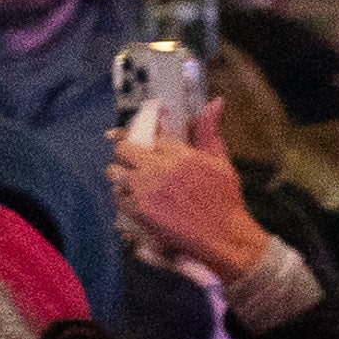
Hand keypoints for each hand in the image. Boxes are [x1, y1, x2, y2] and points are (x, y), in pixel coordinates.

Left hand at [111, 130, 273, 286]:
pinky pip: (118, 196)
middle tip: (132, 158)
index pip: (150, 132)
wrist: (223, 237)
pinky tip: (137, 199)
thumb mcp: (220, 162)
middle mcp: (159, 169)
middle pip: (123, 149)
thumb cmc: (224, 198)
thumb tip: (215, 101)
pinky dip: (124, 196)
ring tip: (134, 180)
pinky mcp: (138, 210)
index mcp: (180, 154)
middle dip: (125, 152)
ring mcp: (145, 190)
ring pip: (114, 172)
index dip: (141, 130)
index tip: (134, 131)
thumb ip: (209, 132)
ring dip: (121, 174)